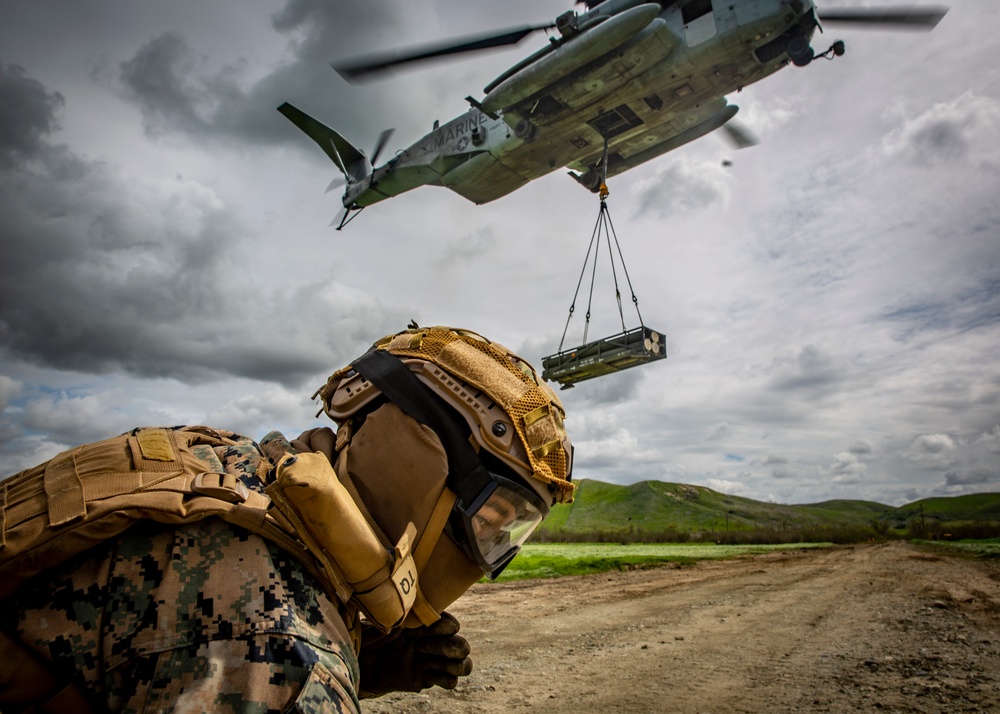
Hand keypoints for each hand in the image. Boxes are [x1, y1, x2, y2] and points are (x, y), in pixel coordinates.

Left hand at [358, 611, 472, 697]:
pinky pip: (450, 682)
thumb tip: (403, 618)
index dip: (441, 626)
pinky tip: (428, 675)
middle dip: (448, 647)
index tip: (416, 630)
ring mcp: (432, 660)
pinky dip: (447, 679)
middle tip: (420, 647)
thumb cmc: (371, 636)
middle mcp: (435, 641)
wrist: (362, 662)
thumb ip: (394, 619)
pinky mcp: (427, 678)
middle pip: (462, 645)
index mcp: (427, 623)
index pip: (450, 623)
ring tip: (427, 661)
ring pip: (462, 663)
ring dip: (452, 664)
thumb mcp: (381, 624)